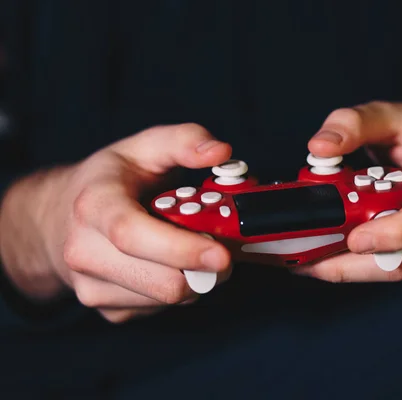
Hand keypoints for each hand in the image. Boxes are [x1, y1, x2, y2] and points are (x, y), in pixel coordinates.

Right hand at [0, 124, 232, 322]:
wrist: (59, 219)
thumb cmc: (109, 181)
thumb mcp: (144, 146)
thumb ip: (185, 140)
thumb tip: (220, 151)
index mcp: (93, 205)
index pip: (133, 235)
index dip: (182, 249)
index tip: (222, 253)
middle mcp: (84, 252)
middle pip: (161, 282)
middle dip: (206, 270)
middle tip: (225, 248)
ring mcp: (92, 288)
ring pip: (168, 300)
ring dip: (196, 280)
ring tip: (195, 250)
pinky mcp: (107, 311)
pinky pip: (160, 309)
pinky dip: (179, 290)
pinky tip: (171, 264)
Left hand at [294, 102, 401, 281]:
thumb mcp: (397, 114)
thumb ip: (354, 123)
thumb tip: (318, 148)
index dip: (394, 233)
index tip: (353, 239)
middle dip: (350, 264)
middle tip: (303, 258)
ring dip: (355, 266)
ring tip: (317, 249)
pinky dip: (371, 264)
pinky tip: (347, 246)